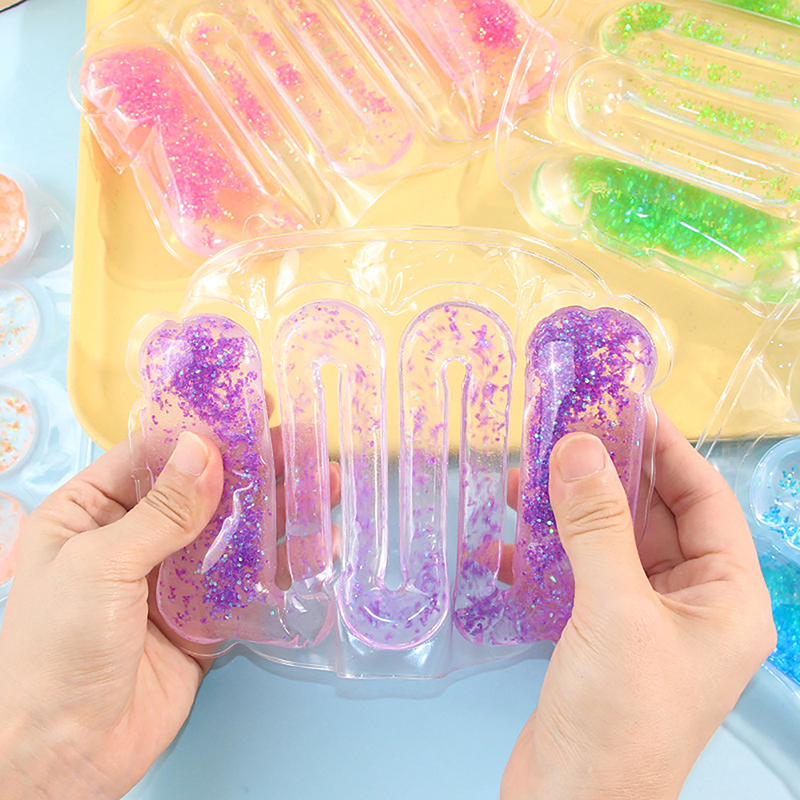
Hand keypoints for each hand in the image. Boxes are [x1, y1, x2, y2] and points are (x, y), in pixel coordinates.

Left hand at [0, 429, 338, 798]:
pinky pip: (247, 582)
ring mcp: (171, 580)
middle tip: (307, 444)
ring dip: (279, 511)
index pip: (151, 456)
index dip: (203, 431)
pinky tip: (318, 544)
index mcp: (89, 513)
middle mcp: (133, 539)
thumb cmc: (54, 653)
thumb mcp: (100, 566)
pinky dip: (283, 564)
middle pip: (203, 491)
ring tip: (326, 484)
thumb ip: (161, 511)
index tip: (252, 411)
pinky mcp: (203, 619)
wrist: (64, 756)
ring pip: (233, 534)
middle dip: (255, 470)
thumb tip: (204, 449)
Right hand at [500, 408, 775, 799]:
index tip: (625, 407)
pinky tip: (500, 548)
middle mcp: (690, 604)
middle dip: (604, 476)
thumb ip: (596, 523)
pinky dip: (541, 558)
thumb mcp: (614, 609)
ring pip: (607, 543)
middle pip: (651, 517)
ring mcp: (642, 620)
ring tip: (519, 483)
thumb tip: (578, 445)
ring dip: (564, 514)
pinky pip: (576, 576)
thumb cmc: (619, 716)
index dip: (666, 449)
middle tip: (560, 433)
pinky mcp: (599, 635)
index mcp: (725, 598)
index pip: (703, 499)